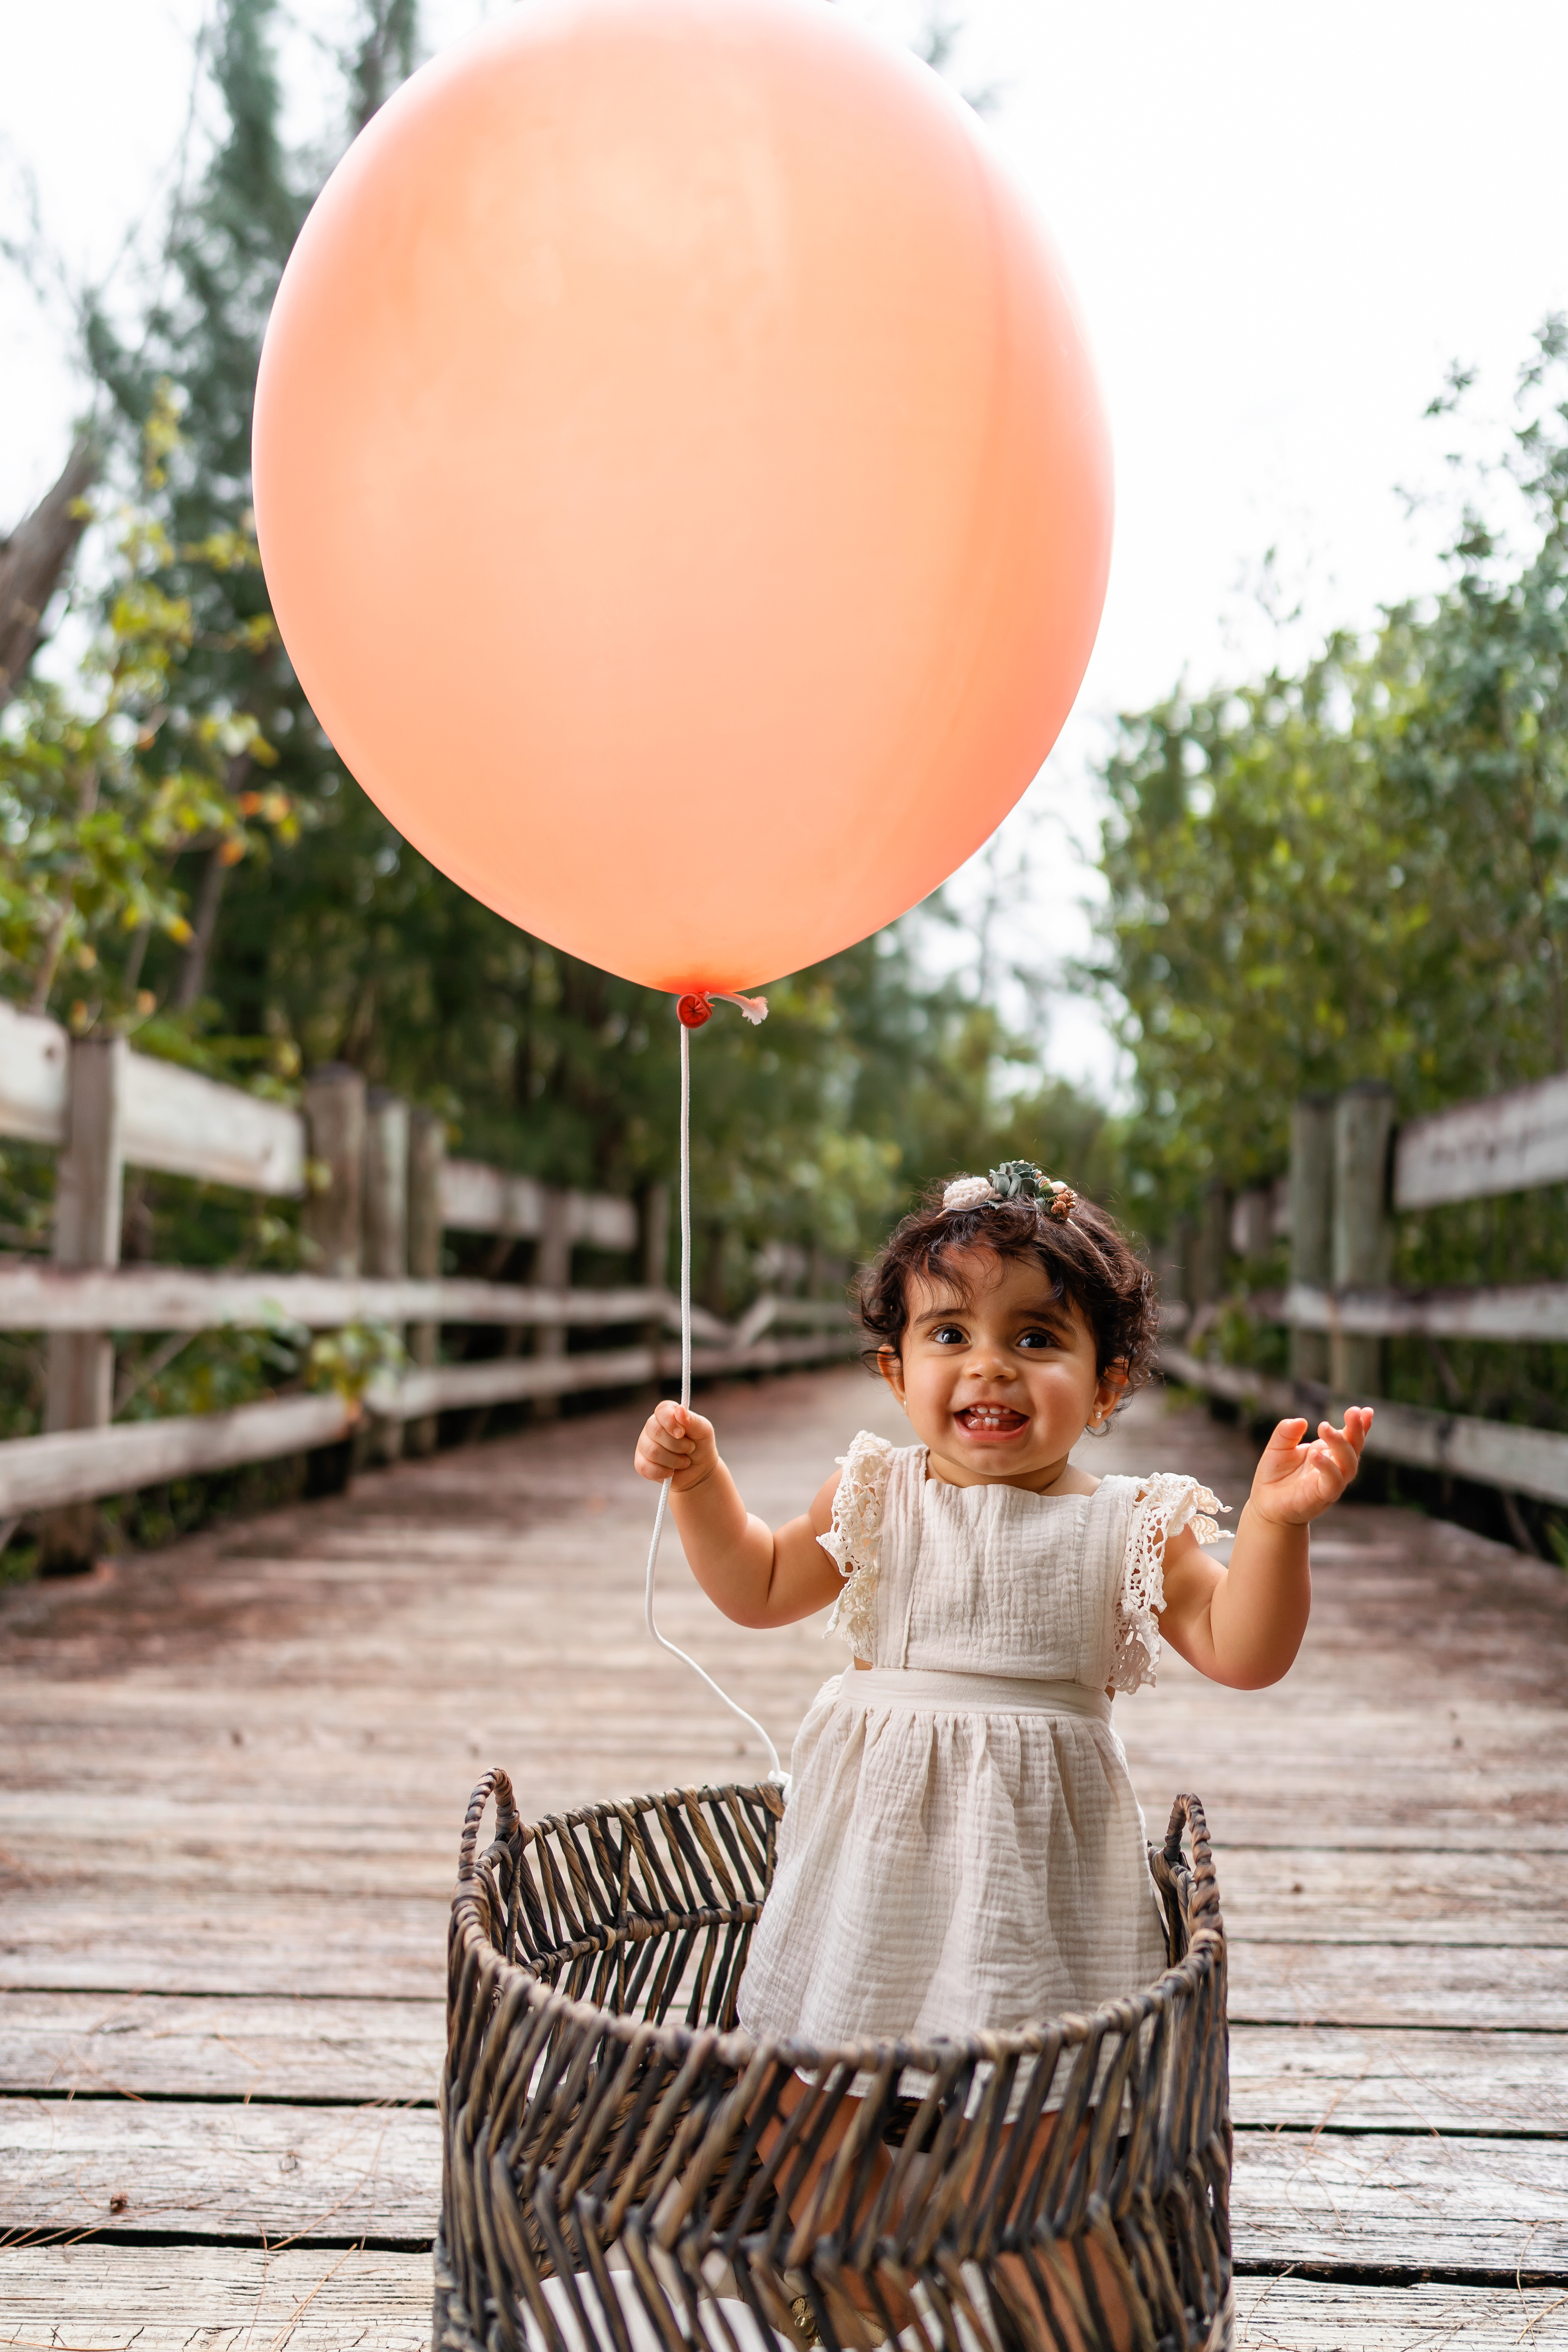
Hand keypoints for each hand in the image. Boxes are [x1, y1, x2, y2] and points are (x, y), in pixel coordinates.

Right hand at [634, 1400, 718, 1490]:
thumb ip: (693, 1420)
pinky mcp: (640, 1462)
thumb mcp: (703, 1431)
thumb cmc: (701, 1446)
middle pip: (656, 1432)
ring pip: (652, 1452)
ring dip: (674, 1461)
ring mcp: (644, 1444)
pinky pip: (645, 1468)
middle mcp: (652, 1426)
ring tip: (684, 1461)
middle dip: (677, 1445)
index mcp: (666, 1414)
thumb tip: (679, 1410)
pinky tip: (671, 1472)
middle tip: (690, 1449)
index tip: (682, 1433)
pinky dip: (662, 1472)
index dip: (671, 1422)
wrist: (699, 1470)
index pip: (661, 1410)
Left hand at [1248, 1407, 1373, 1527]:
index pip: (1349, 1437)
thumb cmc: (1274, 1476)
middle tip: (1352, 1412)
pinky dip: (1328, 1467)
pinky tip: (1316, 1454)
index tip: (1366, 1410)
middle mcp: (1334, 1466)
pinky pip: (1333, 1482)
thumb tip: (1301, 1421)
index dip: (1360, 1425)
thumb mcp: (1277, 1448)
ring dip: (1340, 1445)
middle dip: (1356, 1430)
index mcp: (1327, 1452)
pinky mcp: (1322, 1496)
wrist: (1265, 1505)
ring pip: (1348, 1464)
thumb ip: (1286, 1433)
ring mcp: (1331, 1482)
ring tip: (1325, 1427)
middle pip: (1354, 1448)